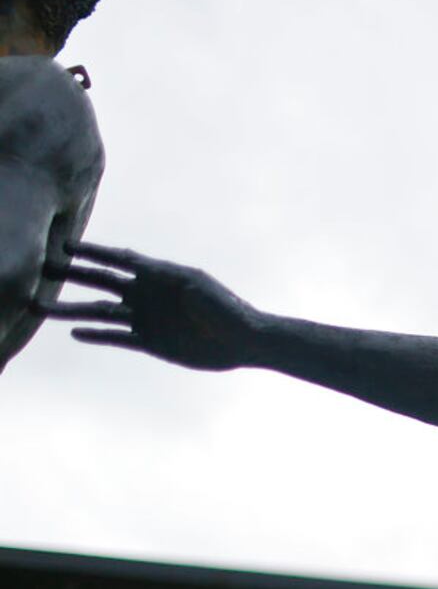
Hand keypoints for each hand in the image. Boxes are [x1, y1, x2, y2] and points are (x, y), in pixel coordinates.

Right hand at [36, 241, 267, 370]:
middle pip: (101, 282)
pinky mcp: (150, 342)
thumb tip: (144, 269)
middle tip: (43, 271)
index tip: (65, 245)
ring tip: (42, 307)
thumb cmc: (228, 309)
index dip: (92, 252)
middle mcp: (147, 294)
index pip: (118, 259)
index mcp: (159, 275)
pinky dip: (95, 334)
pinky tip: (74, 332)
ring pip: (101, 312)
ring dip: (72, 309)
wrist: (243, 341)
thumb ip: (169, 278)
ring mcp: (146, 318)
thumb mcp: (199, 288)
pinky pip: (116, 337)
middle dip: (73, 276)